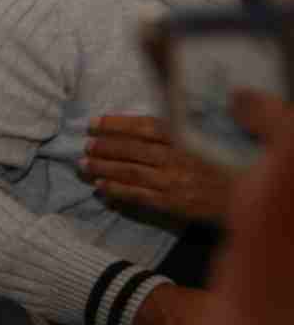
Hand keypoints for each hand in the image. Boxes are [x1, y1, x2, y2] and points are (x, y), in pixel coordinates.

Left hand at [83, 115, 234, 224]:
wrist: (241, 198)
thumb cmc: (217, 165)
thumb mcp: (200, 141)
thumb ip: (172, 132)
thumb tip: (132, 126)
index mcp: (186, 139)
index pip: (146, 126)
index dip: (117, 123)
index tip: (94, 122)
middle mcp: (179, 158)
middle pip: (133, 149)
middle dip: (105, 146)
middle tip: (85, 144)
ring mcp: (174, 181)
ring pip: (130, 171)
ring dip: (103, 167)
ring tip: (83, 164)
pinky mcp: (171, 203)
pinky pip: (137, 194)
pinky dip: (116, 189)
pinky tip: (100, 186)